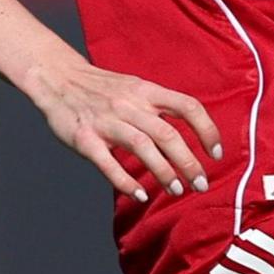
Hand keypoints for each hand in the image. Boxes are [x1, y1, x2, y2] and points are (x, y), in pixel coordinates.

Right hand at [23, 59, 221, 202]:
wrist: (57, 77)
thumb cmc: (102, 88)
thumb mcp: (136, 87)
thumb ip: (160, 107)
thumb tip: (191, 135)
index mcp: (147, 91)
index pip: (188, 107)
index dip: (207, 130)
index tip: (216, 154)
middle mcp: (129, 104)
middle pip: (168, 134)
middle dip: (189, 163)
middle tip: (201, 184)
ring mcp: (106, 121)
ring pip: (142, 147)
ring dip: (163, 172)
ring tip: (176, 190)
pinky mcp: (84, 138)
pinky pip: (107, 162)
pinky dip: (125, 181)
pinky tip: (139, 195)